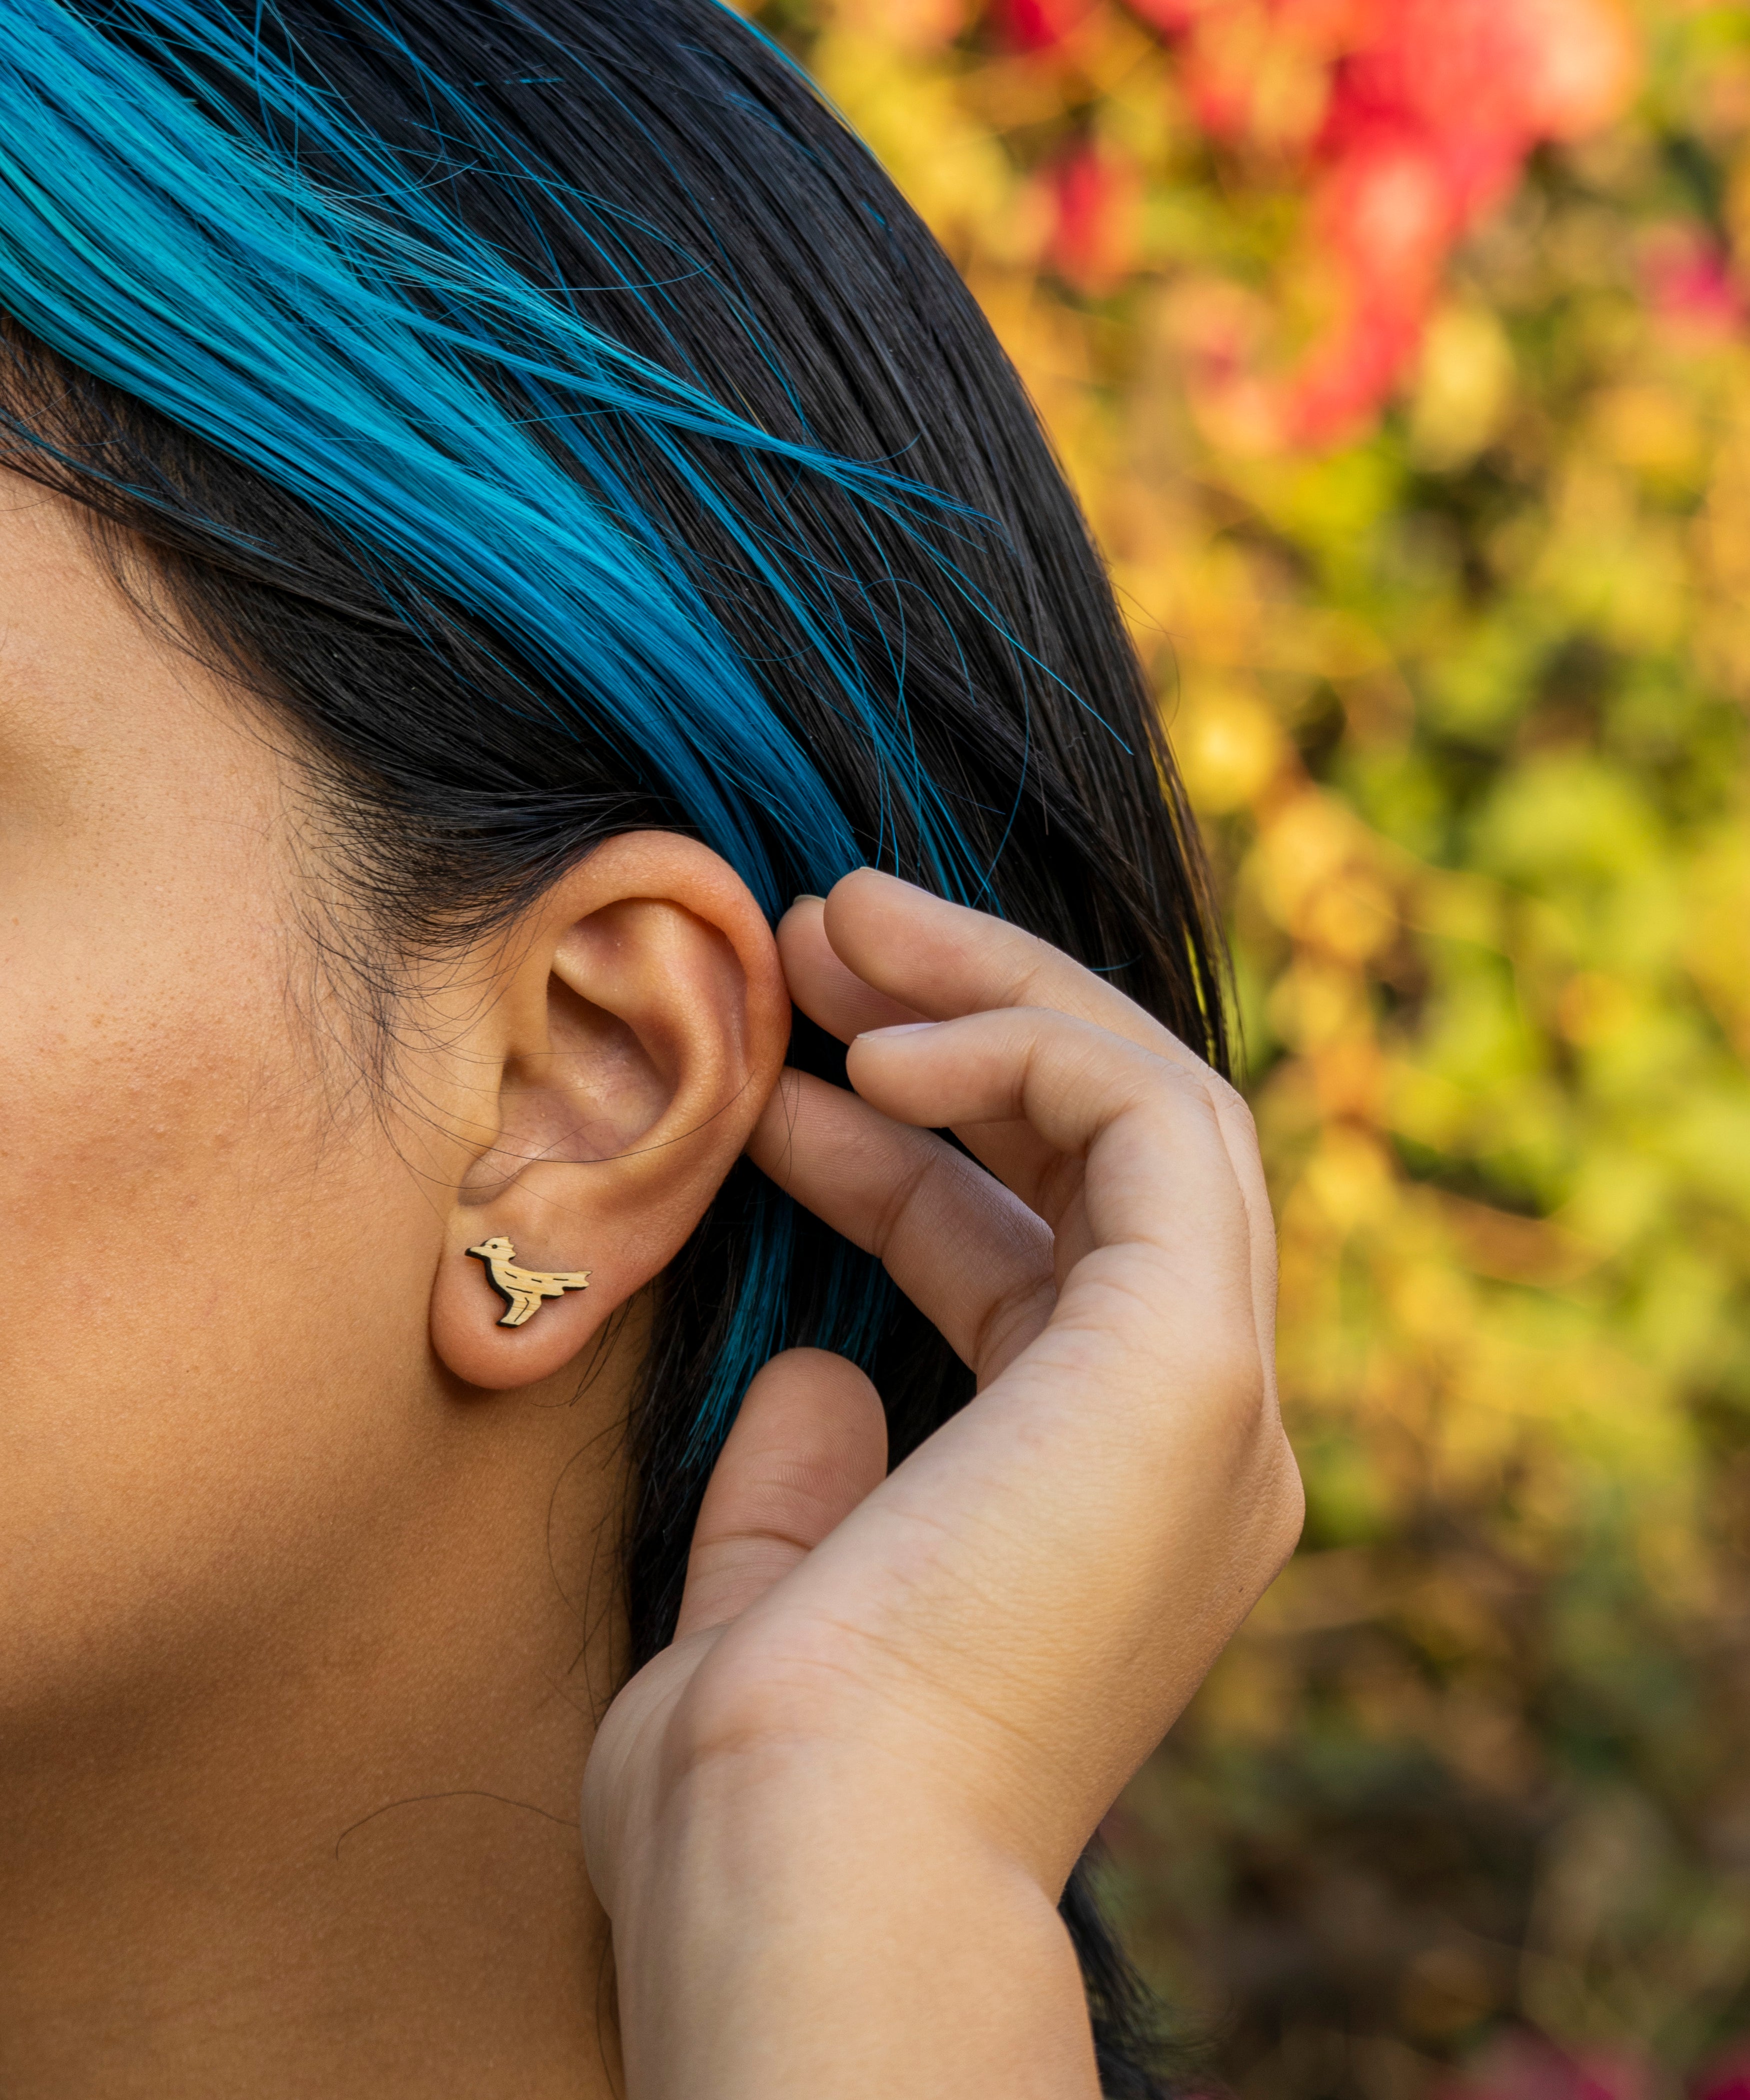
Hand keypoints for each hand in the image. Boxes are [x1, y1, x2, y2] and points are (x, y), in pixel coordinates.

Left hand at [582, 870, 1301, 2097]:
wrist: (813, 1888)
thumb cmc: (769, 1791)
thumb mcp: (774, 1601)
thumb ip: (806, 1486)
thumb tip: (817, 1372)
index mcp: (1102, 1504)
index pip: (1032, 1265)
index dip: (901, 1157)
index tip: (773, 1095)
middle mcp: (1188, 1447)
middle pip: (1111, 1162)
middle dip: (968, 1030)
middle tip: (823, 935)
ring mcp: (1207, 1399)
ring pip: (1152, 1111)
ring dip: (997, 998)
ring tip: (837, 926)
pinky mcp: (1193, 1358)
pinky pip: (1148, 1126)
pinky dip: (1028, 1050)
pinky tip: (882, 1047)